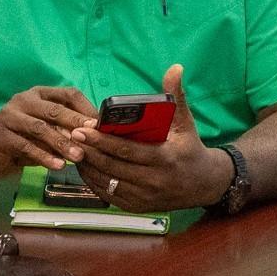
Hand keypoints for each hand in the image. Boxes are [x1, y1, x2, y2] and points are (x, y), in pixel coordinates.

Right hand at [0, 86, 98, 173]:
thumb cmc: (20, 137)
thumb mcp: (44, 130)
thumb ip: (64, 130)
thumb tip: (94, 137)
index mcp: (39, 94)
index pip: (68, 94)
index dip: (86, 108)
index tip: (100, 125)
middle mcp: (24, 100)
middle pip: (55, 109)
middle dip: (76, 124)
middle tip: (93, 138)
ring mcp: (9, 116)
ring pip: (40, 128)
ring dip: (61, 143)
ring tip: (78, 157)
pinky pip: (25, 146)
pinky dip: (43, 156)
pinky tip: (58, 165)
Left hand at [68, 64, 228, 212]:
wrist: (204, 184)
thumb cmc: (190, 148)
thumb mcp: (186, 123)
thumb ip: (177, 96)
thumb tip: (175, 68)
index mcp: (164, 159)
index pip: (126, 151)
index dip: (102, 141)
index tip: (83, 129)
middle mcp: (153, 181)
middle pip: (112, 167)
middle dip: (89, 151)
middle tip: (71, 136)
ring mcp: (145, 197)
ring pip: (108, 183)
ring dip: (88, 167)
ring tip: (73, 150)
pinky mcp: (138, 207)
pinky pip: (109, 195)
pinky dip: (94, 182)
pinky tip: (85, 168)